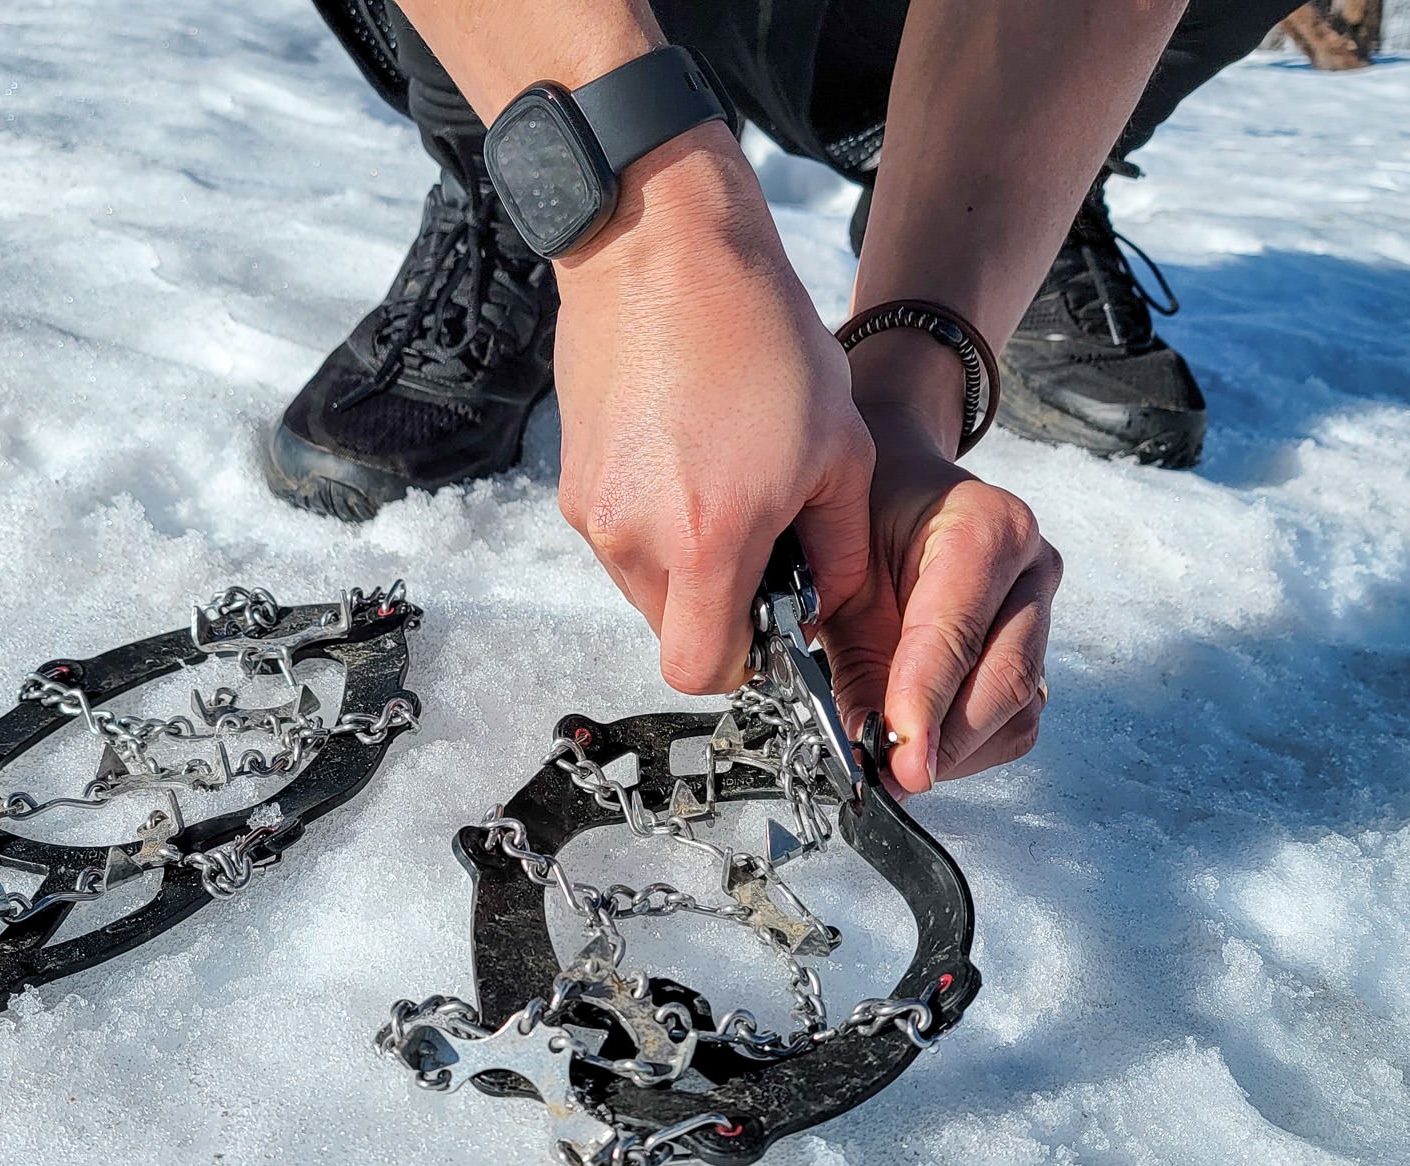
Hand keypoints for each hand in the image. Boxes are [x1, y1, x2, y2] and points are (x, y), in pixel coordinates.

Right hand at [552, 127, 875, 694]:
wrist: (660, 251)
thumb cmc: (759, 338)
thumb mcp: (839, 448)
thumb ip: (838, 550)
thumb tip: (822, 604)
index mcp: (705, 541)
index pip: (700, 670)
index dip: (741, 662)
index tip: (769, 622)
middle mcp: (632, 539)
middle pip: (671, 629)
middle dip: (718, 603)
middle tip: (761, 538)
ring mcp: (591, 511)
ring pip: (644, 584)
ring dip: (686, 561)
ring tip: (723, 480)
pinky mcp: (570, 481)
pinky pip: (619, 535)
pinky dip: (655, 520)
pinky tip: (687, 453)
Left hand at [820, 402, 1061, 794]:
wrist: (898, 493)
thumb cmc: (864, 524)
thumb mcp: (840, 578)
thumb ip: (853, 656)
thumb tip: (863, 746)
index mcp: (985, 525)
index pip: (956, 629)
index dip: (924, 699)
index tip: (898, 751)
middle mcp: (1031, 566)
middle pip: (1006, 677)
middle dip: (945, 739)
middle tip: (892, 776)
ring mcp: (1045, 609)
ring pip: (1021, 708)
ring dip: (959, 750)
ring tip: (900, 762)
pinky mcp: (1040, 649)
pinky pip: (1020, 719)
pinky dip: (971, 746)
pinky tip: (925, 743)